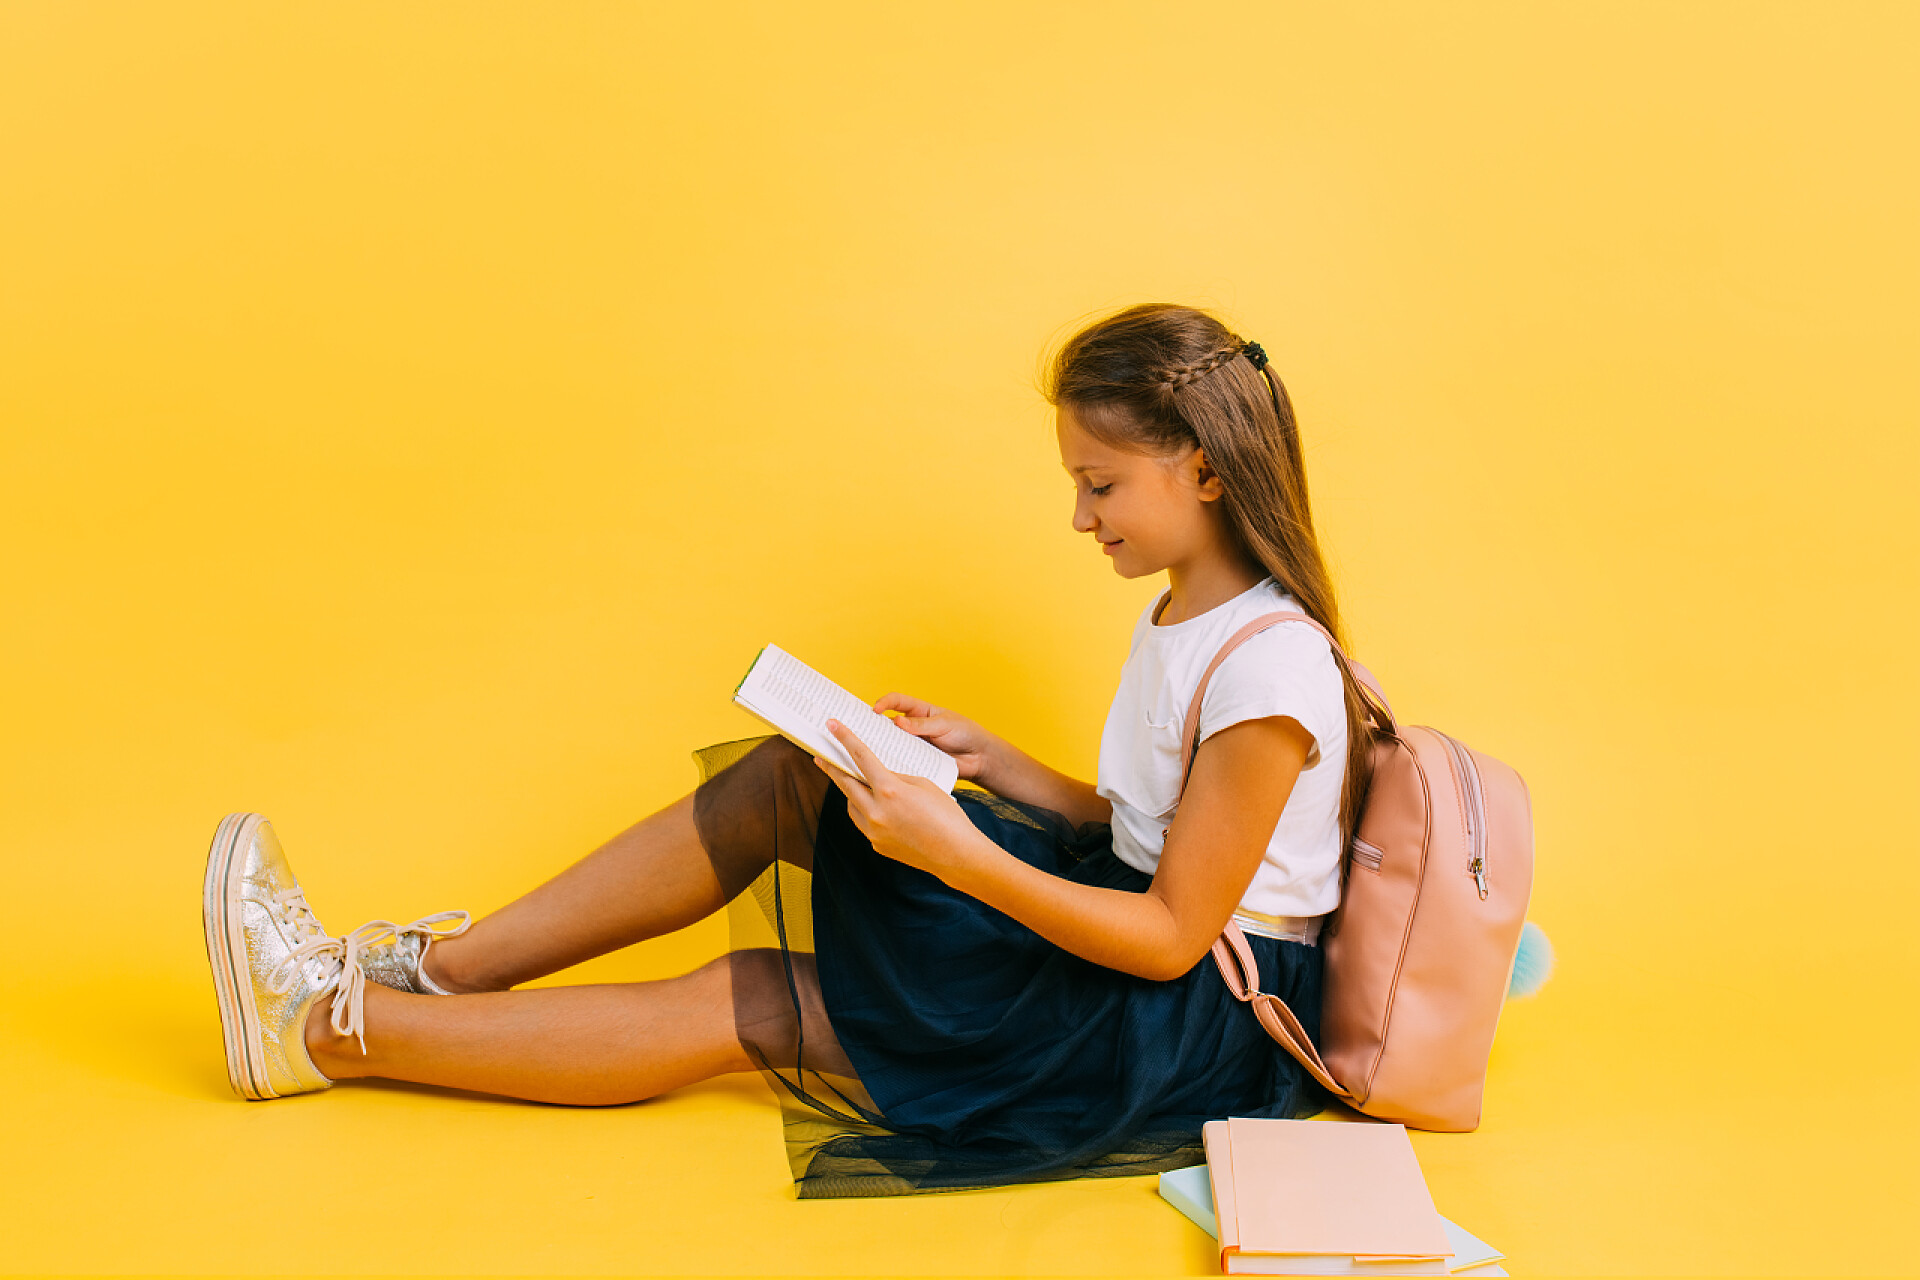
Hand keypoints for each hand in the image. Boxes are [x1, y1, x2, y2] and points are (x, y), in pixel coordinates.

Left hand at [814, 718, 993, 885]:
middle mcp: (876, 812)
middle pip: (845, 783)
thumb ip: (896, 778)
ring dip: (851, 792)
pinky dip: (866, 812)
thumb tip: (880, 777)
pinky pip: (864, 823)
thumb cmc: (947, 816)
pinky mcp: (877, 845)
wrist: (956, 854)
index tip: (831, 725)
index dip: (845, 738)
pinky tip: (877, 808)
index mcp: (890, 790)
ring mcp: (874, 831)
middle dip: (831, 768)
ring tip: (855, 783)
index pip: (861, 757)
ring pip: (852, 805)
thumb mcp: (923, 785)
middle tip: (820, 757)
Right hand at [870, 692, 1001, 784]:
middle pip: (887, 725)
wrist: (979, 758)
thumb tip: (898, 722)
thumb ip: (923, 724)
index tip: (874, 711)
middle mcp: (912, 728)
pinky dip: (893, 765)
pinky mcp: (917, 762)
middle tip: (860, 733)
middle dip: (873, 727)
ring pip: (891, 745)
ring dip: (881, 748)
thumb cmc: (965, 733)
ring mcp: (913, 745)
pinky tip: (885, 770)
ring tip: (869, 753)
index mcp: (919, 711)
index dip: (883, 703)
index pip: (896, 701)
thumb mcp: (945, 724)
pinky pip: (902, 763)